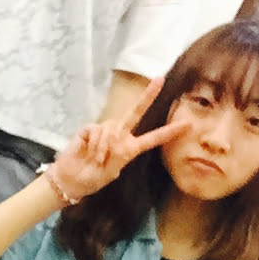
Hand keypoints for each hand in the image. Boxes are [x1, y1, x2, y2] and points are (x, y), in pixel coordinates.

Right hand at [44, 77, 188, 204]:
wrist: (71, 181)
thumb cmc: (92, 179)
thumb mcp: (112, 172)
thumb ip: (118, 153)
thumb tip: (113, 136)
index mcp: (130, 148)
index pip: (153, 138)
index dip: (169, 132)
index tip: (187, 125)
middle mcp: (119, 136)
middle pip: (136, 112)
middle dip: (148, 96)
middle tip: (160, 79)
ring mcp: (104, 131)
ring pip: (112, 127)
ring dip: (104, 146)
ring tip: (97, 159)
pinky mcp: (89, 129)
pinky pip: (97, 131)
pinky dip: (94, 144)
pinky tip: (89, 152)